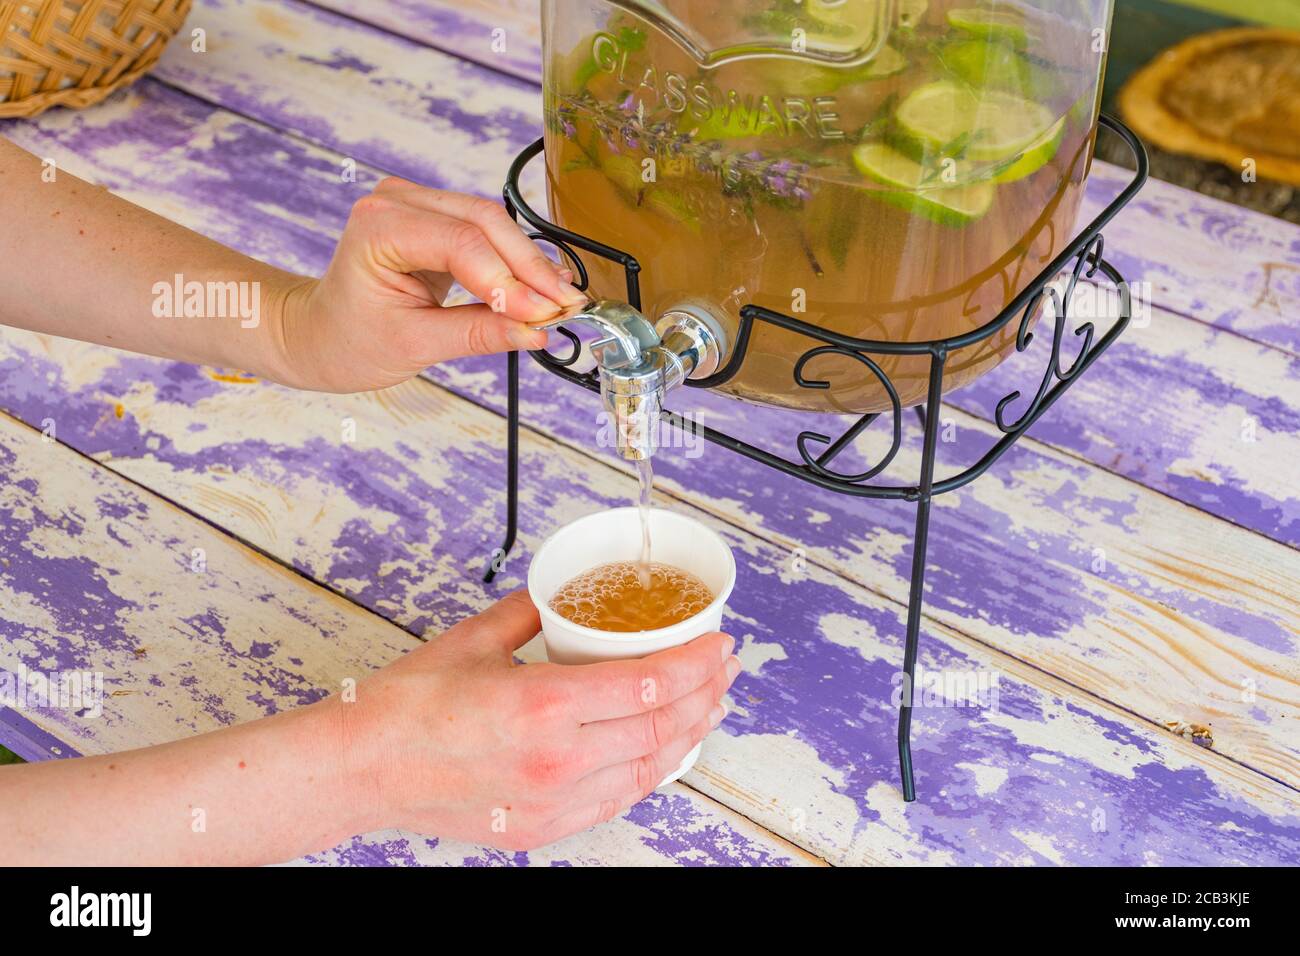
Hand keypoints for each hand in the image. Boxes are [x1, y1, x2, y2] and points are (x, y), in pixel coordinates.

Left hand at [272, 178, 587, 391]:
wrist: (320, 334)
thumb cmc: (349, 340)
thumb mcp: (413, 346)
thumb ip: (478, 334)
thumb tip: (537, 330)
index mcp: (378, 227)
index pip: (462, 243)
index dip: (511, 279)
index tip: (547, 313)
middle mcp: (397, 202)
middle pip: (485, 223)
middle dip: (530, 269)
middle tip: (568, 306)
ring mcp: (417, 204)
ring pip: (493, 224)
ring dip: (530, 264)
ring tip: (562, 301)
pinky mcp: (435, 218)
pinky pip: (487, 232)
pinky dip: (515, 261)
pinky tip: (541, 287)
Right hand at [339, 591, 740, 850]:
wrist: (363, 769)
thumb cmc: (409, 706)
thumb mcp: (477, 639)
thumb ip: (532, 611)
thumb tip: (563, 596)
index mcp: (544, 705)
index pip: (649, 684)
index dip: (696, 664)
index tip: (718, 645)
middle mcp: (558, 759)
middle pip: (662, 727)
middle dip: (706, 695)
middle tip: (725, 670)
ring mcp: (554, 800)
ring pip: (649, 769)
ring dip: (689, 735)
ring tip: (709, 707)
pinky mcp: (544, 827)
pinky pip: (618, 799)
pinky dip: (650, 771)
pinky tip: (663, 750)